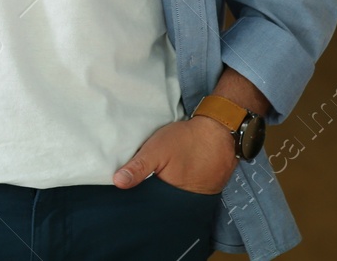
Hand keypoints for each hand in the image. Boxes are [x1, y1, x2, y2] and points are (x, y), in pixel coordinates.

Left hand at [113, 116, 238, 194]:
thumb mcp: (156, 149)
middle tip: (146, 185)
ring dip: (169, 195)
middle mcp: (187, 202)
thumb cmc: (186, 139)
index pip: (151, 206)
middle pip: (164, 206)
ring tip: (162, 181)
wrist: (218, 130)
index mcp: (171, 196)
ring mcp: (199, 197)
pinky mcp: (208, 190)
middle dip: (154, 199)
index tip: (131, 194)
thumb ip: (138, 167)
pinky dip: (182, 189)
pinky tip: (177, 178)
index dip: (141, 200)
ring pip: (177, 202)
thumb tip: (118, 182)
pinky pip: (191, 195)